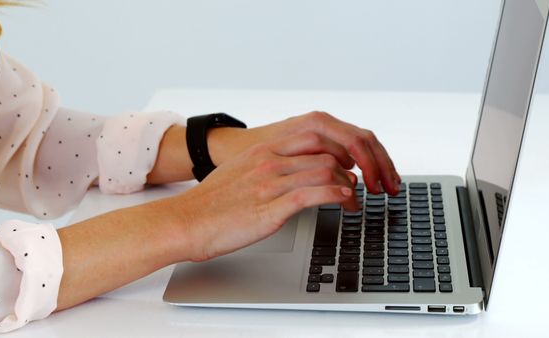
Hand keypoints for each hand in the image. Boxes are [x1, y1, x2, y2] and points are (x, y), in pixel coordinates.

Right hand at [168, 131, 357, 261]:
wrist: (187, 221)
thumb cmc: (213, 202)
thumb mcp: (242, 171)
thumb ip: (270, 166)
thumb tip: (297, 171)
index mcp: (264, 150)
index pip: (314, 136)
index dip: (339, 148)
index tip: (350, 163)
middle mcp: (269, 160)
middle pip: (326, 150)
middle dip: (352, 164)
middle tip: (361, 179)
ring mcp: (270, 182)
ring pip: (325, 171)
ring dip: (349, 186)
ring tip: (354, 200)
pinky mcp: (271, 207)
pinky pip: (314, 194)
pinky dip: (336, 196)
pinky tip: (345, 202)